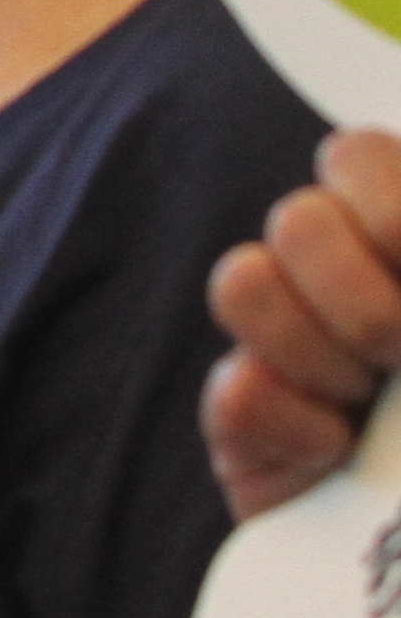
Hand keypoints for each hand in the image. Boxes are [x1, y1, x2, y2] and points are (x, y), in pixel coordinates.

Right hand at [209, 130, 400, 518]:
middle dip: (360, 300)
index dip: (387, 208)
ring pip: (241, 283)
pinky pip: (234, 391)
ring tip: (369, 408)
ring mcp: (287, 350)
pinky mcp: (245, 424)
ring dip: (318, 357)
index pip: (356, 158)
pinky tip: (342, 459)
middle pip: (295, 217)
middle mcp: (346, 285)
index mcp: (400, 253)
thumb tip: (385, 306)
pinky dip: (297, 431)